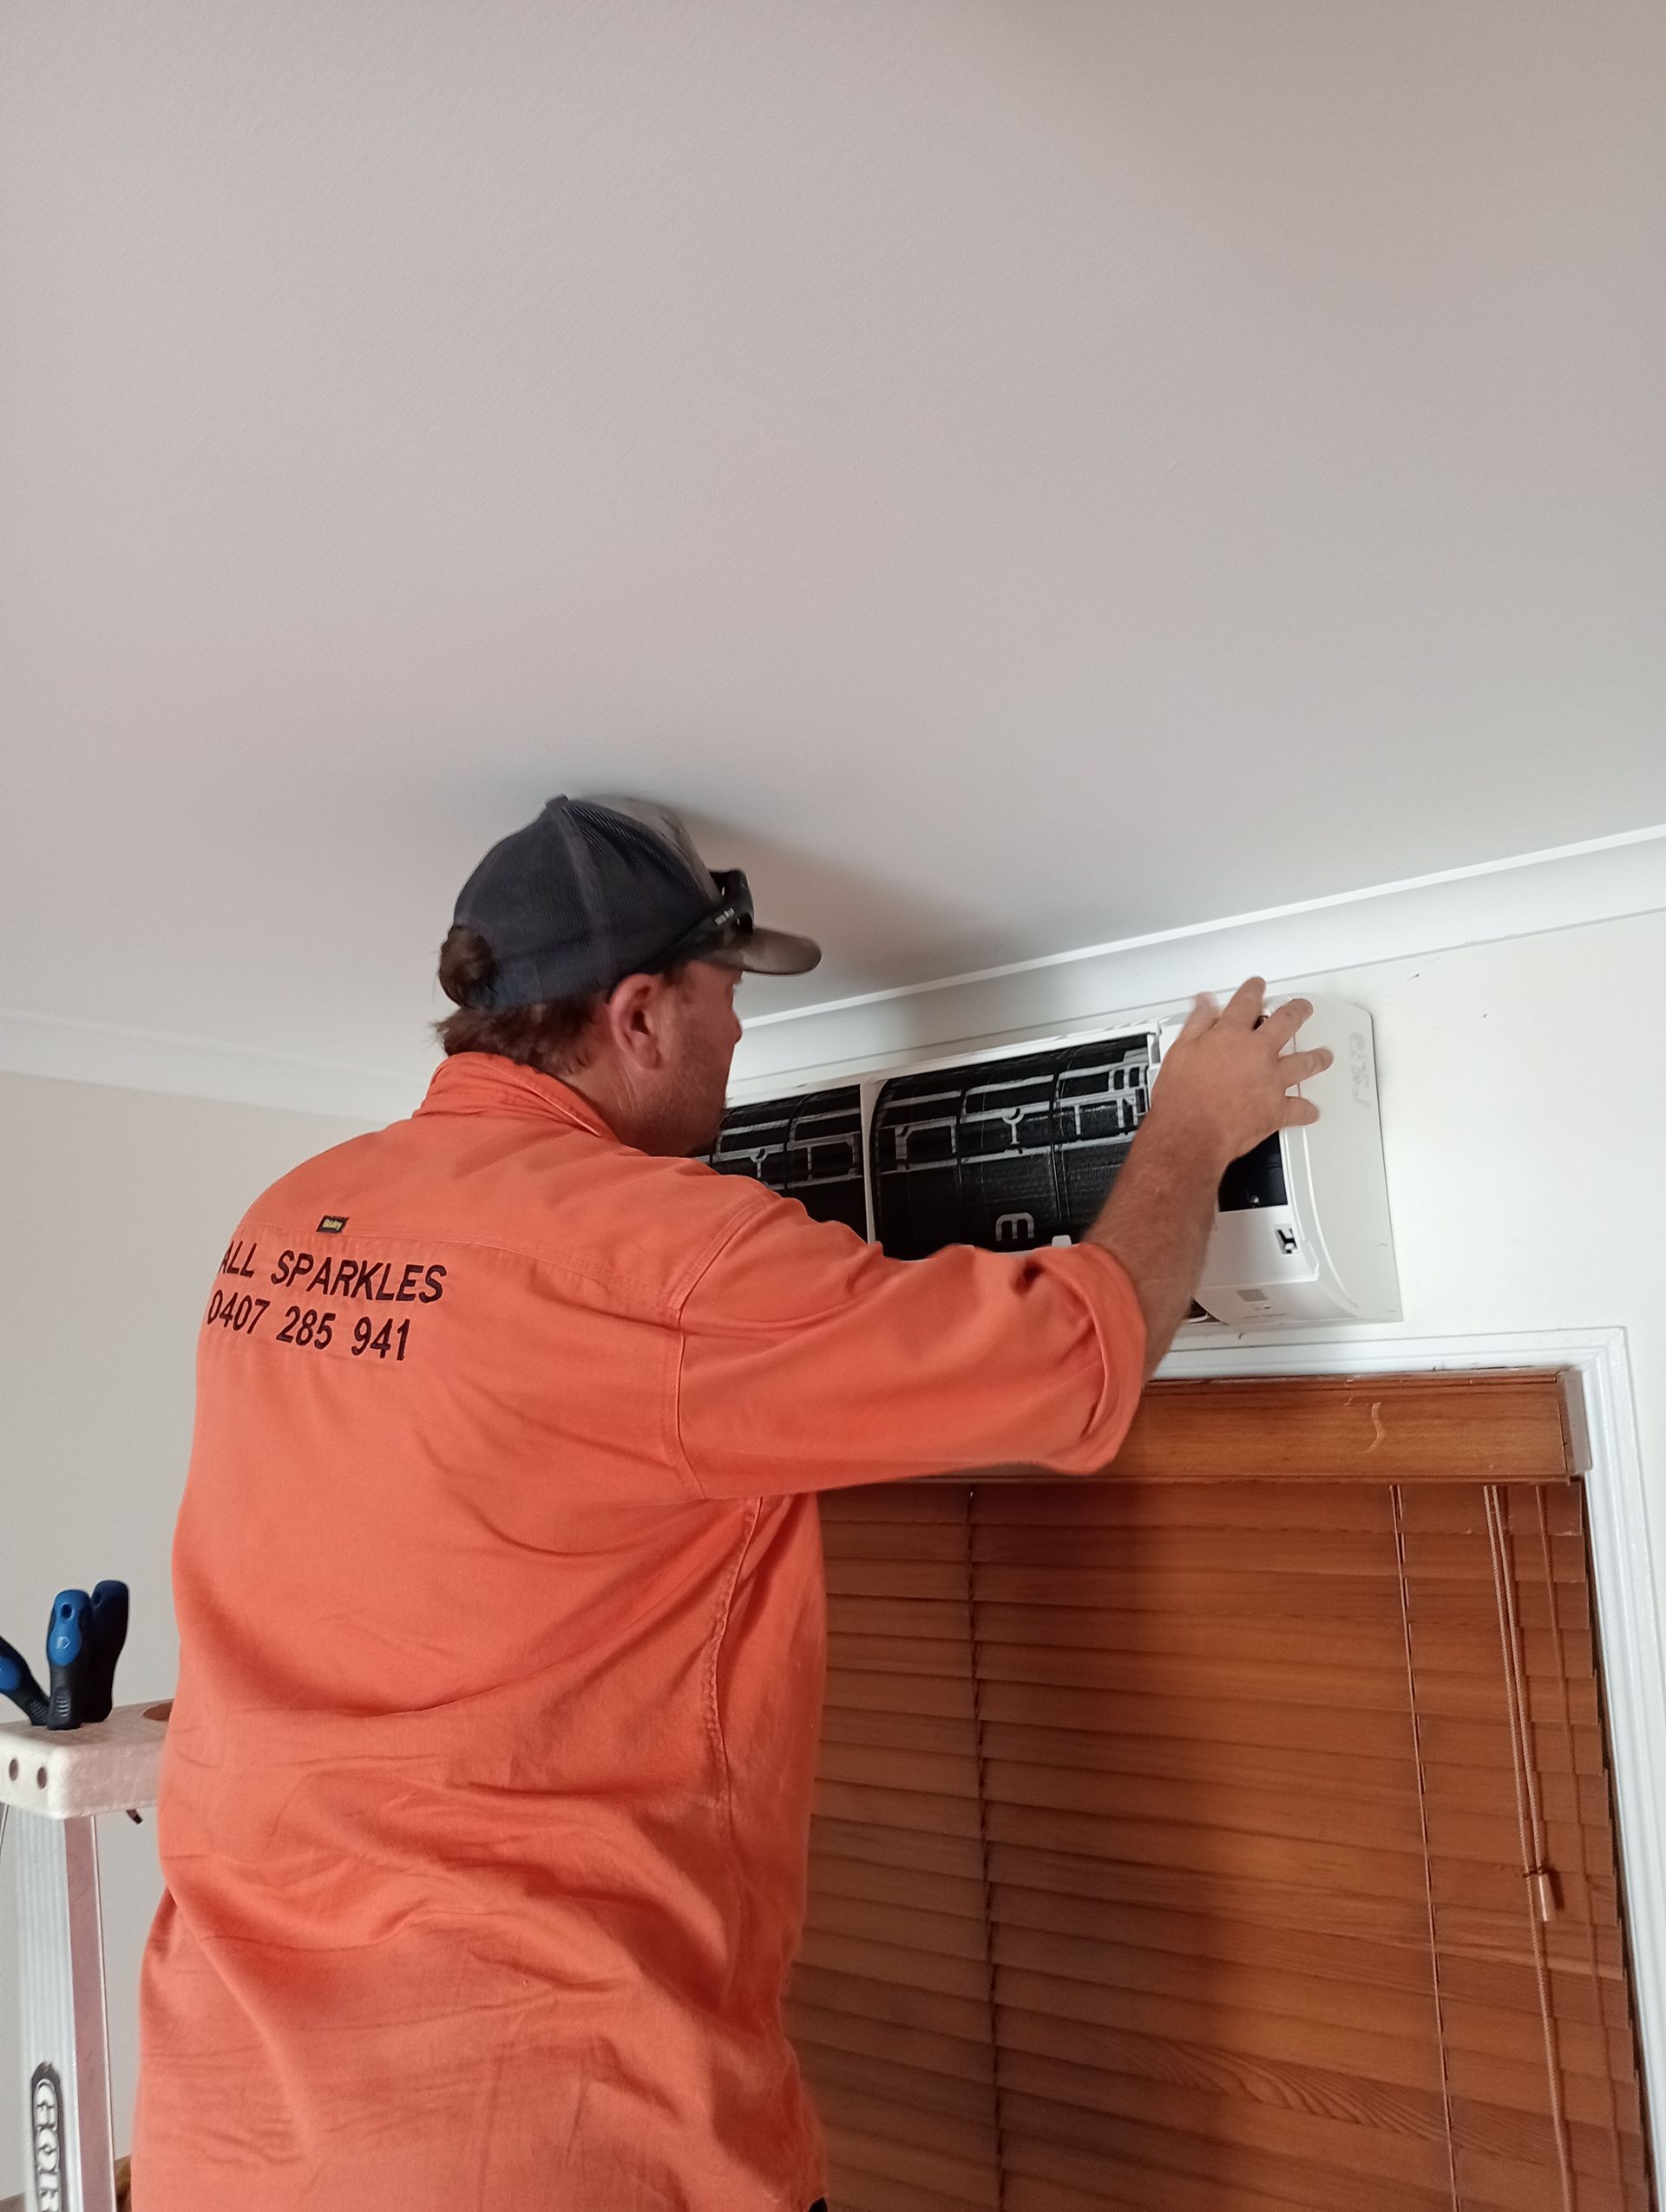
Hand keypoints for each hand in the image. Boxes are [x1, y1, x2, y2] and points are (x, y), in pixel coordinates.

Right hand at [1149, 979, 1331, 1169]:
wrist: (1190, 1133)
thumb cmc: (1181, 1098)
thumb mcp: (1179, 1050)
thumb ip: (1196, 1023)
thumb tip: (1203, 1003)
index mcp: (1231, 1035)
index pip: (1246, 1002)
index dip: (1253, 990)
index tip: (1258, 986)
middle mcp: (1256, 1053)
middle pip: (1286, 1023)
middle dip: (1297, 1011)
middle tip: (1303, 1008)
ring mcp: (1271, 1080)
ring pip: (1303, 1063)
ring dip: (1316, 1057)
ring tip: (1323, 1055)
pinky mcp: (1276, 1109)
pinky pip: (1299, 1109)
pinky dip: (1306, 1110)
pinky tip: (1311, 1110)